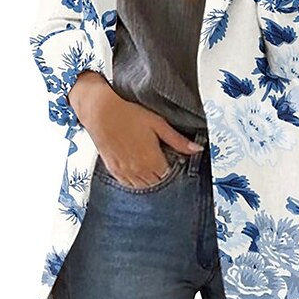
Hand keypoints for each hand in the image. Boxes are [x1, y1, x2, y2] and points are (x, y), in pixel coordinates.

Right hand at [68, 71, 203, 188]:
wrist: (101, 112)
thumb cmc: (129, 114)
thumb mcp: (158, 124)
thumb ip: (178, 140)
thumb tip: (197, 149)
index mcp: (152, 160)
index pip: (169, 176)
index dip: (173, 168)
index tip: (173, 160)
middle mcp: (139, 170)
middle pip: (157, 183)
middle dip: (162, 175)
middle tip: (162, 161)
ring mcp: (125, 172)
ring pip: (142, 186)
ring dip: (149, 180)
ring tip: (150, 165)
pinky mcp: (113, 169)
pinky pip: (128, 184)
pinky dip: (135, 181)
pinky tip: (137, 170)